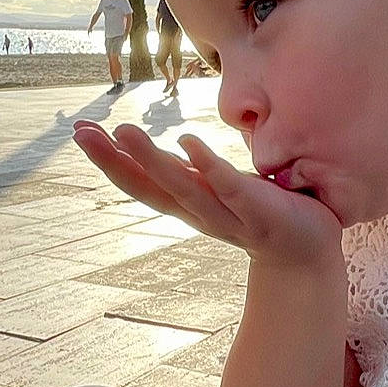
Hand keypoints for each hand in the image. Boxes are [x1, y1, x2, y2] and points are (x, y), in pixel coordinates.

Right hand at [72, 120, 344, 266]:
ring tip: (124, 132)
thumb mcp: (216, 188)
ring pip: (183, 188)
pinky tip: (188, 144)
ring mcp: (228, 215)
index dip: (109, 159)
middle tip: (82, 133)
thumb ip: (190, 171)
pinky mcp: (259, 213)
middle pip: (149, 186)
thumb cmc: (262, 213)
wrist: (308, 255)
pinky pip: (230, 188)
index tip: (79, 131)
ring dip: (151, 161)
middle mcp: (199, 212)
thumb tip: (174, 149)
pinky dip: (209, 168)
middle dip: (114, 161)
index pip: (141, 180)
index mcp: (188, 203)